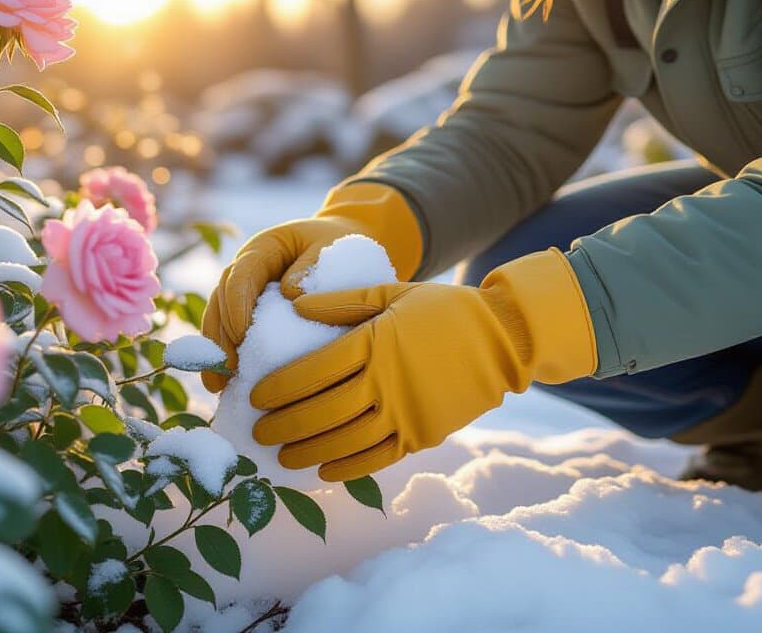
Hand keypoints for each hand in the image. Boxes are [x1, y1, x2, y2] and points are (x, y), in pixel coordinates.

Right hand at [199, 183, 421, 391]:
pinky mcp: (247, 313)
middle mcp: (245, 269)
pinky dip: (223, 357)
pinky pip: (228, 333)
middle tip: (228, 368)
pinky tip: (223, 385)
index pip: (242, 273)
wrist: (337, 247)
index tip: (240, 333)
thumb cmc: (336, 246)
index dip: (236, 303)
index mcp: (263, 248)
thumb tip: (291, 295)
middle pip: (222, 299)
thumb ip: (312, 265)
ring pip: (217, 318)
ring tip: (217, 384)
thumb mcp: (329, 247)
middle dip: (221, 335)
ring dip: (215, 351)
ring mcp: (243, 292)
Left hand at [249, 249, 597, 480]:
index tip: (256, 396)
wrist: (505, 337)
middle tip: (259, 432)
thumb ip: (343, 300)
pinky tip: (324, 469)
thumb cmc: (445, 309)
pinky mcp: (423, 434)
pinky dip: (347, 467)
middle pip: (321, 410)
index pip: (313, 370)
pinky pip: (377, 458)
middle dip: (284, 424)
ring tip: (282, 455)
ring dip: (308, 451)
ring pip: (344, 440)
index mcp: (374, 342)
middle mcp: (386, 382)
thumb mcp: (393, 292)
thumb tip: (295, 305)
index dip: (280, 387)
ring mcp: (405, 412)